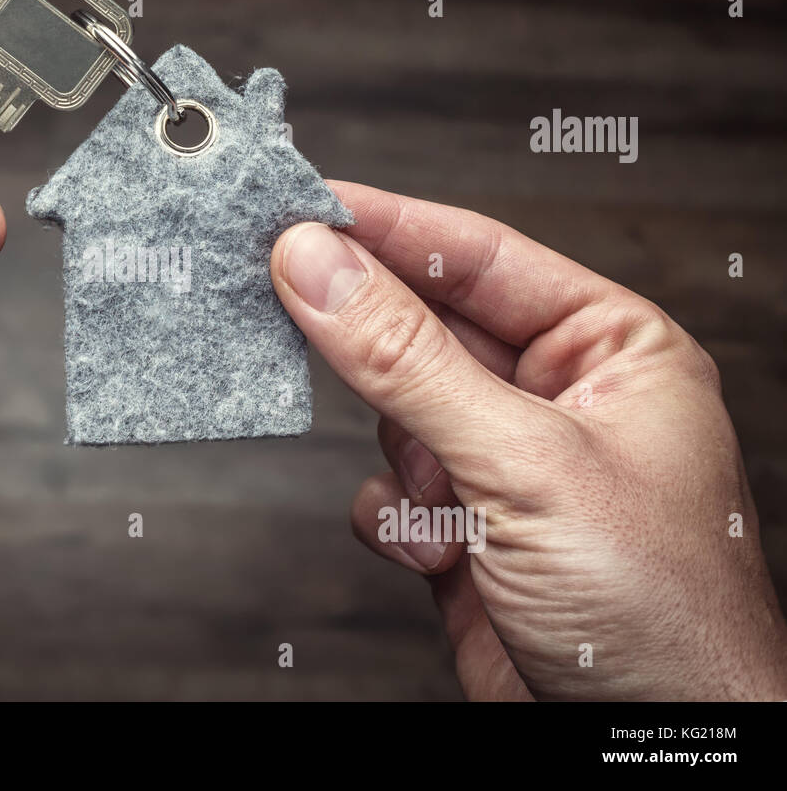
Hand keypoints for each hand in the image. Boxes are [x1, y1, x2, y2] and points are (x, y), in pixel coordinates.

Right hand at [272, 181, 786, 699]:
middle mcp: (559, 398)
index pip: (479, 256)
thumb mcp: (524, 461)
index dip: (388, 224)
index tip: (303, 203)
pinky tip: (438, 550)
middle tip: (283, 293)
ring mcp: (508, 464)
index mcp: (610, 349)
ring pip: (398, 411)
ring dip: (401, 453)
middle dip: (370, 336)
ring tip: (435, 494)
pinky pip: (391, 489)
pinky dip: (396, 517)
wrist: (642, 748)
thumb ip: (408, 360)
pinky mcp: (467, 528)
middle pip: (428, 328)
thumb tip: (318, 267)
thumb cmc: (656, 609)